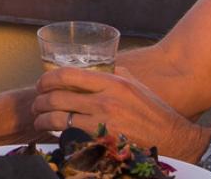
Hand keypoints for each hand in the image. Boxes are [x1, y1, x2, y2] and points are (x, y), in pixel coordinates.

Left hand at [31, 67, 209, 161]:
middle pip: (59, 96)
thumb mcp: (135, 86)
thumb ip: (114, 75)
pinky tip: (54, 135)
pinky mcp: (103, 143)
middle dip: (40, 100)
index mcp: (113, 82)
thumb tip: (94, 67)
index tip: (41, 84)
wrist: (174, 139)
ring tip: (39, 120)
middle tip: (36, 104)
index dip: (48, 79)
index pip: (69, 75)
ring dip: (43, 119)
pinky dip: (57, 135)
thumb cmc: (154, 112)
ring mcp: (104, 123)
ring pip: (60, 118)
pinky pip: (71, 137)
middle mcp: (106, 100)